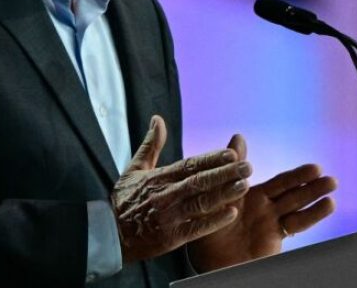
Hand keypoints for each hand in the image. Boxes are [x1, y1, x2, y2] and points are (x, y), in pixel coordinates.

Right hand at [111, 115, 253, 262]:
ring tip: (245, 185)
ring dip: (225, 194)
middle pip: (200, 181)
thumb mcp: (134, 168)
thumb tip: (157, 119)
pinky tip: (231, 213)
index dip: (211, 159)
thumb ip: (151, 144)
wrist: (109, 234)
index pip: (190, 164)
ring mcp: (169, 216)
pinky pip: (196, 228)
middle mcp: (166, 194)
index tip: (231, 153)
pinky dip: (214, 221)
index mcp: (160, 177)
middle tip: (248, 166)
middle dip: (225, 174)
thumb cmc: (124, 200)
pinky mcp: (170, 237)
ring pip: (201, 202)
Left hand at [188, 134, 336, 271]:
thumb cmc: (206, 229)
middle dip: (308, 182)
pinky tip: (329, 205)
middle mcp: (263, 207)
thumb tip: (239, 135)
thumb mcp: (215, 193)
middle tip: (323, 172)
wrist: (208, 264)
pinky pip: (296, 225)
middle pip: (292, 192)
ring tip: (333, 184)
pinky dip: (313, 215)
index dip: (296, 176)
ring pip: (297, 206)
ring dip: (315, 195)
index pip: (279, 183)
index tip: (314, 167)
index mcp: (250, 194)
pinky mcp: (275, 238)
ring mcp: (270, 222)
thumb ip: (231, 166)